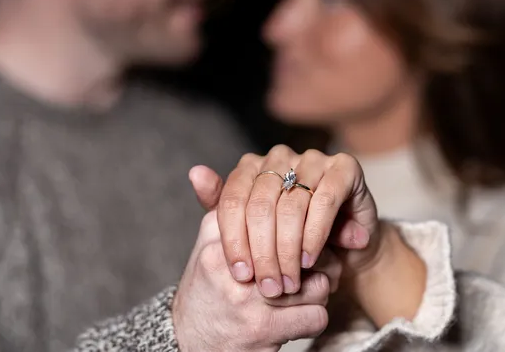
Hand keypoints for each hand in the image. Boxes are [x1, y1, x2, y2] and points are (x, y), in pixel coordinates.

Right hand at [172, 210, 341, 351]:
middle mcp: (229, 261)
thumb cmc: (208, 286)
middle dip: (315, 258)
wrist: (187, 341)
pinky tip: (299, 318)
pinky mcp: (263, 328)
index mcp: (215, 231)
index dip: (299, 223)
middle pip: (301, 244)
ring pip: (316, 281)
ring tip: (304, 293)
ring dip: (318, 290)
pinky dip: (314, 318)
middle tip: (312, 265)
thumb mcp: (208, 242)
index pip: (278, 211)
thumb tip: (198, 169)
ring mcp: (246, 296)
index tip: (299, 233)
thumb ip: (218, 205)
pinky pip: (316, 315)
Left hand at [190, 150, 425, 327]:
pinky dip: (315, 234)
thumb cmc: (290, 240)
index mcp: (251, 166)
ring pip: (291, 205)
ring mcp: (313, 158)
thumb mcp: (252, 232)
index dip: (234, 240)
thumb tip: (194, 172)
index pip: (231, 199)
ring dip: (288, 250)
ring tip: (288, 281)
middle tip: (267, 286)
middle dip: (262, 252)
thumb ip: (222, 208)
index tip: (240, 275)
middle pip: (259, 205)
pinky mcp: (344, 167)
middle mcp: (279, 156)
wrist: (342, 249)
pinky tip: (309, 260)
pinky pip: (324, 201)